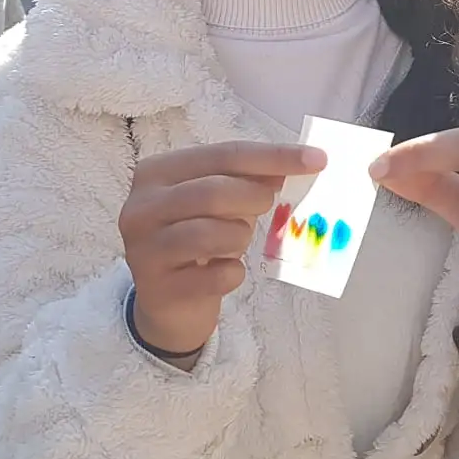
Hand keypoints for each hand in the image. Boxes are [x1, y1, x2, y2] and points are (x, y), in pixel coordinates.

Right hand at [119, 141, 325, 358]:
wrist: (168, 304)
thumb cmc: (198, 239)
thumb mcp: (220, 202)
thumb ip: (250, 178)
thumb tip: (297, 163)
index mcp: (157, 172)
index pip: (224, 155)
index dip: (275, 156)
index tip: (318, 159)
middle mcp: (141, 207)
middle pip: (213, 192)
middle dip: (254, 198)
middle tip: (268, 207)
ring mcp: (144, 249)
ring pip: (210, 233)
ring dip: (240, 238)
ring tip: (237, 242)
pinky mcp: (158, 289)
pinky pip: (215, 276)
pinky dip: (234, 274)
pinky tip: (228, 273)